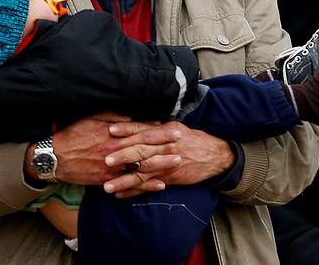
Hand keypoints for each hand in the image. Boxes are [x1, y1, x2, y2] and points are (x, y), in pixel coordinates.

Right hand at [33, 113, 182, 184]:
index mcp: (113, 133)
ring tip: (178, 162)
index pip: (141, 130)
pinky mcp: (107, 180)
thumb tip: (131, 116)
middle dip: (165, 145)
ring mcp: (112, 166)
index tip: (174, 127)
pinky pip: (130, 183)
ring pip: (140, 166)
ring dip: (160, 164)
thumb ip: (112, 117)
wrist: (54, 157)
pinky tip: (160, 185)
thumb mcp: (91, 118)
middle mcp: (115, 149)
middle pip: (144, 147)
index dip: (159, 129)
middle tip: (183, 143)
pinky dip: (146, 185)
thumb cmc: (73, 134)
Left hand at [103, 121, 234, 197]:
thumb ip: (155, 127)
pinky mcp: (169, 178)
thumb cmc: (191, 139)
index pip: (143, 130)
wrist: (213, 156)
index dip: (127, 130)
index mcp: (165, 132)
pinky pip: (149, 186)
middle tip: (105, 159)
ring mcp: (167, 164)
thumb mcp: (175, 128)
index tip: (110, 130)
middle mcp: (165, 148)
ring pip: (142, 173)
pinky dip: (134, 192)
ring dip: (124, 180)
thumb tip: (133, 123)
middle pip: (141, 151)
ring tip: (107, 186)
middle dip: (122, 156)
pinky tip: (120, 195)